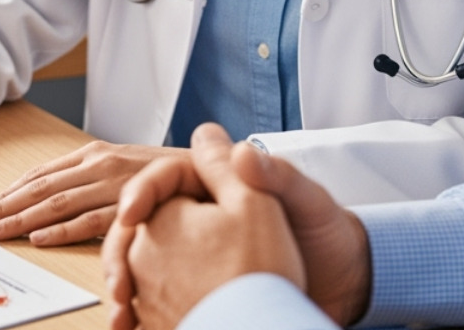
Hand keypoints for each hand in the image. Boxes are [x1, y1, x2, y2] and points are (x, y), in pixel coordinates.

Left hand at [0, 141, 178, 245]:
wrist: (211, 172)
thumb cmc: (165, 176)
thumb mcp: (123, 166)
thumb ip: (91, 178)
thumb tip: (54, 199)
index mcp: (94, 154)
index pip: (41, 175)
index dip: (9, 192)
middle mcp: (100, 164)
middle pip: (41, 188)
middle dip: (4, 207)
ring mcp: (114, 184)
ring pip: (57, 204)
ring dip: (21, 219)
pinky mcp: (131, 204)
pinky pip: (90, 221)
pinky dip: (61, 230)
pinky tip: (38, 238)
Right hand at [103, 124, 372, 328]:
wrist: (344, 282)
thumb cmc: (328, 233)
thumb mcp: (307, 200)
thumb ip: (276, 176)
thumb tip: (239, 150)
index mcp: (220, 184)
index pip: (165, 176)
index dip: (141, 192)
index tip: (132, 215)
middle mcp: (202, 213)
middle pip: (142, 221)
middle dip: (121, 247)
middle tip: (119, 279)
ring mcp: (197, 250)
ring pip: (141, 259)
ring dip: (124, 280)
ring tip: (122, 309)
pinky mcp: (197, 283)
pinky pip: (156, 291)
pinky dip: (140, 307)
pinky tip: (132, 324)